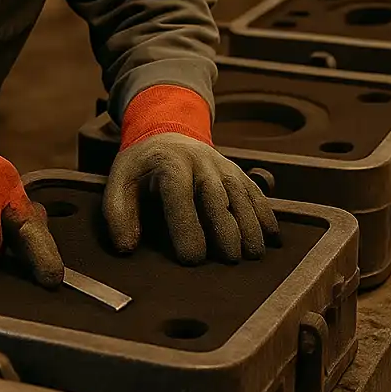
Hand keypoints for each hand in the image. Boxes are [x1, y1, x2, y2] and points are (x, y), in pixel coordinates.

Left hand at [104, 131, 278, 263]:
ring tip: (254, 254)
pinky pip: (255, 192)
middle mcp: (200, 162)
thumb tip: (126, 248)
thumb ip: (118, 214)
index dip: (187, 225)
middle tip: (231, 260)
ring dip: (251, 224)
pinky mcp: (238, 173)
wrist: (167, 131)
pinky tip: (272, 236)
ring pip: (241, 195)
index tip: (192, 258)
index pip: (179, 194)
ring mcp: (223, 166)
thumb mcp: (119, 182)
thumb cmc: (142, 166)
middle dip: (226, 229)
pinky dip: (265, 213)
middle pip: (216, 196)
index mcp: (169, 164)